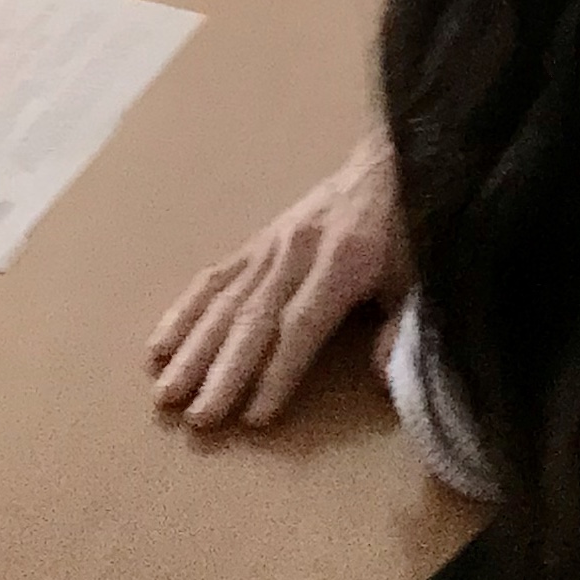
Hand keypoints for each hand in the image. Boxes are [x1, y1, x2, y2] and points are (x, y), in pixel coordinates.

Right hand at [141, 137, 410, 430]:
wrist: (389, 160)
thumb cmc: (411, 230)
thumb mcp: (421, 279)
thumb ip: (403, 330)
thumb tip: (382, 380)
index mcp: (343, 261)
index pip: (300, 326)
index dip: (277, 373)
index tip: (255, 417)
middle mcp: (296, 252)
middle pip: (252, 319)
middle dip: (222, 373)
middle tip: (198, 419)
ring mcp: (269, 246)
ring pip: (223, 302)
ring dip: (192, 351)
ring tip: (166, 393)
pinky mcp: (254, 243)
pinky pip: (212, 279)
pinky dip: (182, 314)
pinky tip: (158, 347)